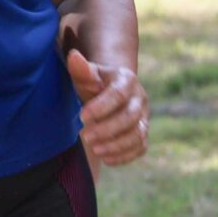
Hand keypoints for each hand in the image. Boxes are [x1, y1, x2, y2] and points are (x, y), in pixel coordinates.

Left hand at [68, 48, 148, 165]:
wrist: (108, 91)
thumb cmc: (93, 83)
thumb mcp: (86, 75)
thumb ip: (81, 70)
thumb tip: (74, 57)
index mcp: (127, 80)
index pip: (118, 94)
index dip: (102, 107)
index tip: (82, 116)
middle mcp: (139, 99)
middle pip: (130, 117)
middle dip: (108, 129)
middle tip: (86, 136)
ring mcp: (144, 117)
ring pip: (137, 135)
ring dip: (117, 145)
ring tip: (95, 150)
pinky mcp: (143, 133)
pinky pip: (140, 147)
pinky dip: (125, 156)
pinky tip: (107, 160)